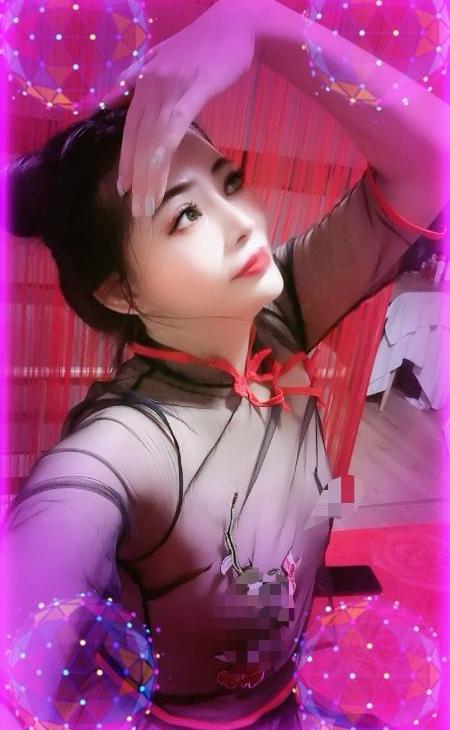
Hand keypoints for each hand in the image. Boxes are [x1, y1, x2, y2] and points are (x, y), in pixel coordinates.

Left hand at [107, 0, 258, 216]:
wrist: (239, 21)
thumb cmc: (208, 42)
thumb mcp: (164, 55)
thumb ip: (140, 75)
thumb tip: (118, 92)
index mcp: (145, 79)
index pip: (130, 127)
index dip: (126, 158)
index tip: (124, 185)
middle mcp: (150, 84)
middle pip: (136, 137)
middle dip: (133, 174)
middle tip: (134, 205)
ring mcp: (169, 87)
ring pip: (151, 140)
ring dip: (147, 175)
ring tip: (147, 204)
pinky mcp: (192, 90)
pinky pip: (172, 129)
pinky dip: (162, 154)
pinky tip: (158, 175)